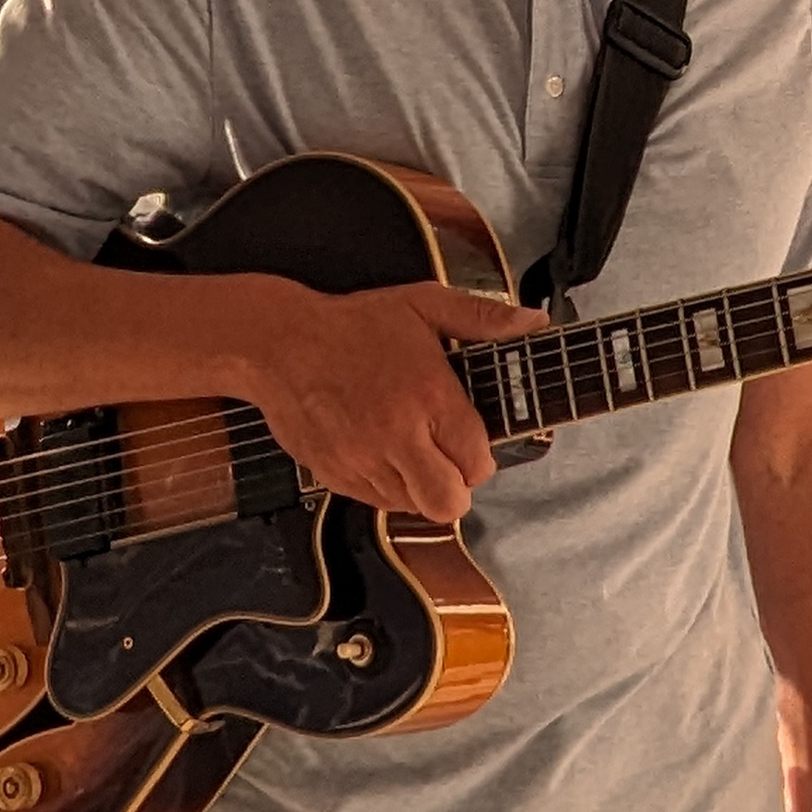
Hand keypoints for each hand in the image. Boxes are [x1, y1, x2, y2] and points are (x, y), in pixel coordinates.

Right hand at [228, 277, 546, 524]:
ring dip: (420, 488)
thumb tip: (533, 322)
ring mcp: (363, 459)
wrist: (278, 343)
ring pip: (412, 507)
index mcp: (429, 395)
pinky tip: (382, 454)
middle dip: (457, 488)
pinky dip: (387, 488)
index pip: (478, 462)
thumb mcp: (423, 304)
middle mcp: (397, 434)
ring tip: (411, 452)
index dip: (480, 458)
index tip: (469, 442)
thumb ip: (482, 318)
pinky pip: (376, 502)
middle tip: (448, 463)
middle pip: (448, 502)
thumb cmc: (354, 323)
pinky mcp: (334, 474)